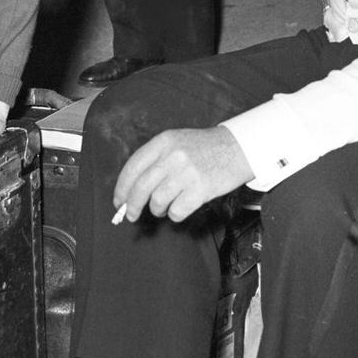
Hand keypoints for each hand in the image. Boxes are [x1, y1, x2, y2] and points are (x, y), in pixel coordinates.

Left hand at [113, 127, 253, 224]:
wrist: (238, 148)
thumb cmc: (204, 148)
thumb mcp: (176, 142)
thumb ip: (154, 160)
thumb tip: (130, 190)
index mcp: (163, 141)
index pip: (133, 167)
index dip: (122, 188)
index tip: (119, 201)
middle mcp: (173, 155)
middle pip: (141, 187)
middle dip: (132, 206)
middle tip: (132, 215)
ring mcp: (187, 173)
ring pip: (157, 201)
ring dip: (157, 210)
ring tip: (163, 208)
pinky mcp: (201, 189)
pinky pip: (176, 211)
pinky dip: (174, 215)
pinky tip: (180, 208)